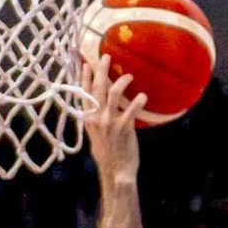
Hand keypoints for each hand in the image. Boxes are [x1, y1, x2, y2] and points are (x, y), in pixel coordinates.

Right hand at [81, 60, 147, 185]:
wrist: (115, 172)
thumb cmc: (107, 153)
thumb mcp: (96, 134)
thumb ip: (97, 116)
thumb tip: (100, 101)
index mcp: (88, 119)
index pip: (84, 94)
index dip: (85, 78)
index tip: (86, 63)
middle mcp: (96, 118)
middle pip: (97, 88)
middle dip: (101, 70)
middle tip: (106, 56)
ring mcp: (110, 122)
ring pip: (113, 93)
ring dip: (121, 81)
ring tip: (129, 76)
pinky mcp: (124, 127)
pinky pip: (132, 108)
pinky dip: (138, 101)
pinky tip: (143, 96)